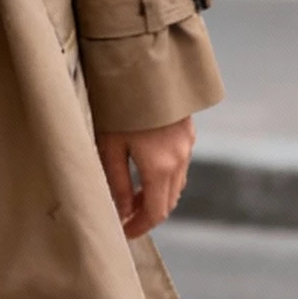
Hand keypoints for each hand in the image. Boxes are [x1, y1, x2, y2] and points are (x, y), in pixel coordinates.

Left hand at [96, 116, 195, 240]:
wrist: (145, 66)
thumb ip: (118, 183)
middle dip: (147, 213)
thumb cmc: (120, 106)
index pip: (155, 212)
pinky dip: (165, 177)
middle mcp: (180, 159)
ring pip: (176, 183)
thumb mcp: (110, 147)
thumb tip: (122, 212)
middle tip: (124, 216)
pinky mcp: (187, 132)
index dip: (140, 227)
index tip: (123, 232)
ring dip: (157, 195)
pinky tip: (145, 169)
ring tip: (132, 194)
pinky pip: (179, 165)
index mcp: (161, 167)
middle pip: (168, 200)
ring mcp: (187, 144)